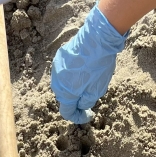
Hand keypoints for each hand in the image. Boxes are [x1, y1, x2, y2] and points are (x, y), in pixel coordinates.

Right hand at [50, 3, 127, 123]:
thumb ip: (86, 102)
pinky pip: (63, 73)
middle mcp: (57, 82)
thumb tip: (81, 106)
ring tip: (87, 83)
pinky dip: (71, 76)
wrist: (97, 39)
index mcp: (66, 93)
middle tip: (89, 98)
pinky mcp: (60, 57)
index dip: (78, 117)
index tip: (88, 115)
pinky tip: (83, 70)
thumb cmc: (98, 66)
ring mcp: (57, 68)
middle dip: (75, 101)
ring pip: (63, 85)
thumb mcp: (97, 89)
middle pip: (64, 98)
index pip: (67, 112)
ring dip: (73, 88)